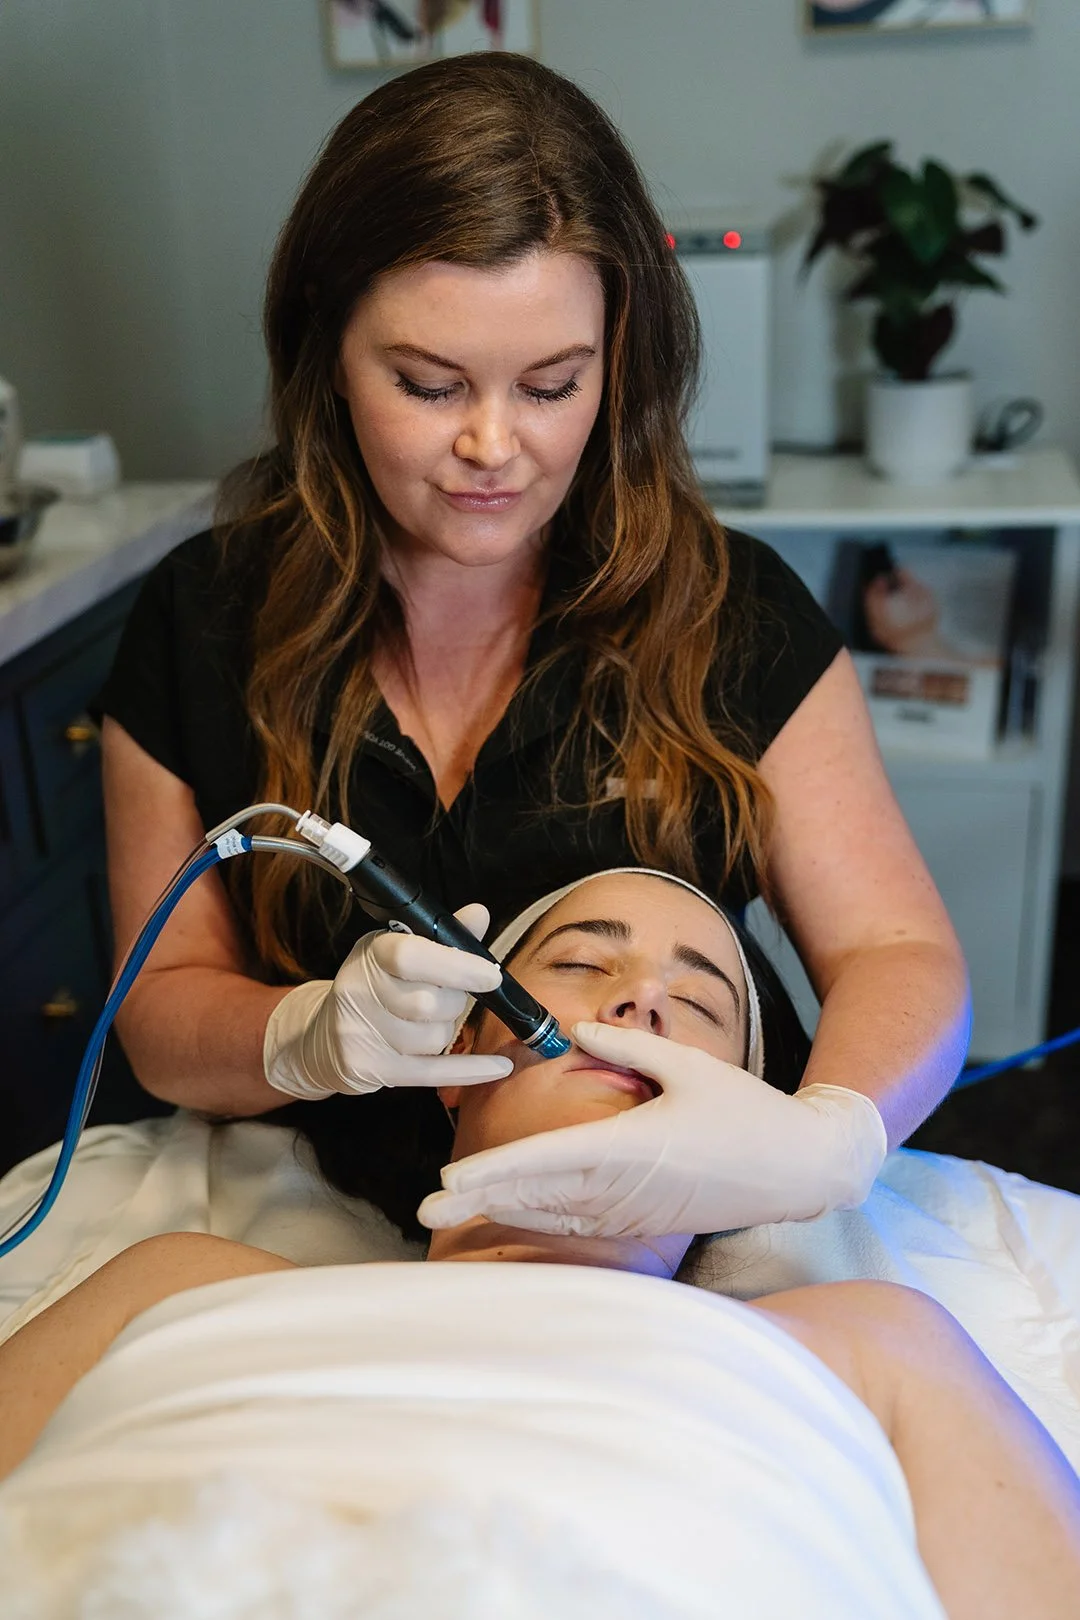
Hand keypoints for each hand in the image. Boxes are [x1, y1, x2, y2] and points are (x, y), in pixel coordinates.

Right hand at [264, 902, 513, 1099]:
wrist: (323, 1036)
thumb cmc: (374, 986)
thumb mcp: (400, 950)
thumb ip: (442, 935)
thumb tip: (479, 914)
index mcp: (371, 953)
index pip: (411, 957)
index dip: (457, 966)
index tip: (491, 975)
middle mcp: (359, 991)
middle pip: (430, 1003)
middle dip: (454, 1002)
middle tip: (449, 999)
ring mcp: (361, 1034)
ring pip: (434, 1038)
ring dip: (446, 1031)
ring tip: (430, 1022)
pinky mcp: (371, 1069)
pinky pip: (433, 1072)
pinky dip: (471, 1069)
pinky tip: (500, 1067)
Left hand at [417, 1020, 886, 1236]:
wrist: (800, 1168)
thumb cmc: (746, 1111)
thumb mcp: (689, 1065)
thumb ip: (627, 1046)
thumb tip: (578, 1030)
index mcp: (633, 1145)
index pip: (546, 1160)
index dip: (493, 1170)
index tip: (448, 1179)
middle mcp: (626, 1187)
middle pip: (538, 1194)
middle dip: (479, 1201)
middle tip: (423, 1209)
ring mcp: (636, 1211)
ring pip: (555, 1213)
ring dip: (505, 1209)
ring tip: (454, 1209)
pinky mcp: (647, 1221)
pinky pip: (583, 1221)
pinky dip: (543, 1216)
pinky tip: (514, 1210)